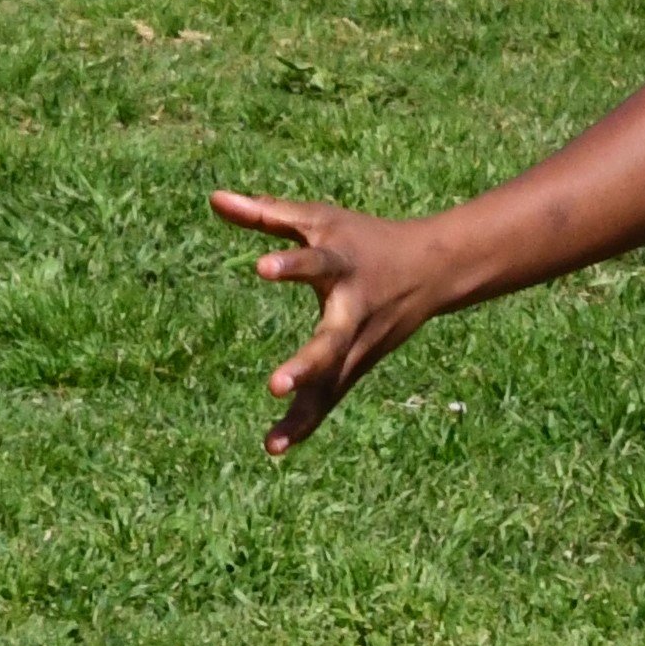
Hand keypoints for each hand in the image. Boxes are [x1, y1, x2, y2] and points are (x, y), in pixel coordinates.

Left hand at [211, 189, 457, 454]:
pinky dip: (303, 424)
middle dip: (307, 364)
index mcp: (343, 266)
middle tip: (276, 385)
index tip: (260, 267)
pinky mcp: (353, 369)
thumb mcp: (318, 220)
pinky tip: (272, 448)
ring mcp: (357, 346)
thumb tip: (213, 198)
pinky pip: (327, 401)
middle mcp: (354, 312)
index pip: (317, 263)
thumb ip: (266, 213)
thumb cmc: (361, 240)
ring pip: (332, 383)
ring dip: (304, 411)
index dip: (290, 265)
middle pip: (333, 341)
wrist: (431, 269)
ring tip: (273, 440)